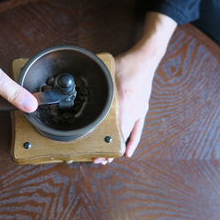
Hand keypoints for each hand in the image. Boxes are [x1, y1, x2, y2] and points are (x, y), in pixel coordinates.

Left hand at [93, 12, 176, 164]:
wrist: (146, 59)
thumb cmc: (126, 64)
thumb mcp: (106, 74)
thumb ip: (95, 85)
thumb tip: (74, 88)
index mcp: (123, 102)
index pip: (113, 131)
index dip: (104, 146)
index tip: (95, 155)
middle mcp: (133, 110)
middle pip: (119, 137)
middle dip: (107, 151)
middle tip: (96, 160)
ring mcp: (139, 111)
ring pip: (127, 136)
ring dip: (117, 148)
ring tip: (107, 159)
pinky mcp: (142, 110)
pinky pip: (138, 130)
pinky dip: (132, 142)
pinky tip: (127, 152)